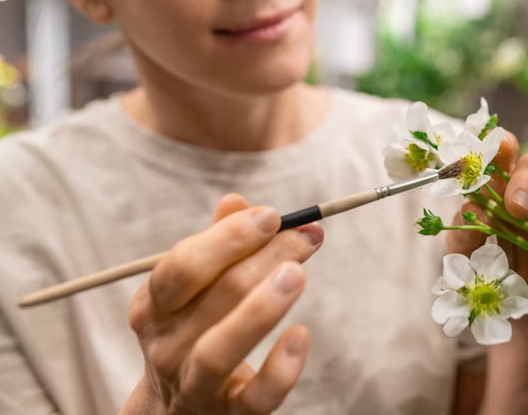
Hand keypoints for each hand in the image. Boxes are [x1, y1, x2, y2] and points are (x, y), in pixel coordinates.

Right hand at [122, 194, 323, 414]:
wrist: (173, 414)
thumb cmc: (193, 332)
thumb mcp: (192, 292)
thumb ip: (215, 246)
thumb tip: (236, 201)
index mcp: (153, 307)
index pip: (182, 267)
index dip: (228, 238)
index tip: (272, 215)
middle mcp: (166, 347)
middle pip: (213, 297)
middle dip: (265, 258)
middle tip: (307, 235)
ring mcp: (194, 386)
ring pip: (220, 350)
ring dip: (261, 308)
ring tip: (297, 274)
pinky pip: (256, 397)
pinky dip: (280, 367)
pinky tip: (301, 335)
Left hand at [448, 131, 527, 305]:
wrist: (512, 306)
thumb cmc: (486, 269)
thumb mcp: (466, 255)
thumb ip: (464, 233)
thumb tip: (477, 211)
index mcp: (498, 189)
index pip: (501, 156)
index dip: (501, 146)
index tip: (500, 146)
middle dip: (526, 182)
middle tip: (517, 209)